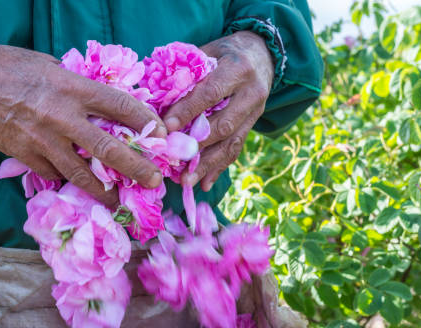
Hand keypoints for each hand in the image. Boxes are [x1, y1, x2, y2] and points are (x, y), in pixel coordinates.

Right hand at [0, 41, 166, 206]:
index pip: (121, 107)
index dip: (147, 122)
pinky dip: (70, 180)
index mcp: (72, 88)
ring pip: (82, 174)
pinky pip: (55, 174)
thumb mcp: (51, 67)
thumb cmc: (9, 67)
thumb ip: (79, 88)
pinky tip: (82, 187)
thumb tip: (105, 107)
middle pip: (108, 148)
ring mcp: (43, 141)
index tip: (162, 135)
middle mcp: (62, 117)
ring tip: (120, 200)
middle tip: (155, 181)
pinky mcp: (26, 157)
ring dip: (105, 190)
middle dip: (136, 167)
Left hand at [163, 31, 274, 191]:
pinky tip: (204, 183)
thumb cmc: (226, 52)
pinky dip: (219, 168)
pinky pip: (236, 149)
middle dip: (198, 146)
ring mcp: (255, 113)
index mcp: (238, 69)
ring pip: (231, 143)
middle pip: (224, 124)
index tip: (169, 127)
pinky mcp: (253, 126)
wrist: (263, 54)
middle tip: (175, 160)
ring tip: (187, 181)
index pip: (211, 93)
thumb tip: (157, 95)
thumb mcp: (210, 51)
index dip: (189, 111)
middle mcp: (251, 93)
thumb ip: (189, 71)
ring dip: (208, 165)